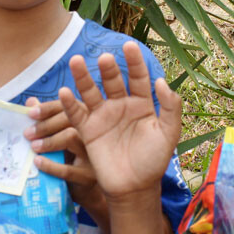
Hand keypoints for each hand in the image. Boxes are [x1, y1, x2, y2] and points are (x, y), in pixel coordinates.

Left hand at [25, 97, 104, 219]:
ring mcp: (93, 153)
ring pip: (71, 138)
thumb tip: (30, 102)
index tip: (30, 113)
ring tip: (33, 146)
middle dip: (45, 124)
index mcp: (85, 119)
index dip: (47, 108)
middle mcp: (92, 132)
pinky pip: (69, 169)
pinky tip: (38, 162)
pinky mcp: (90, 175)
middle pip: (69, 119)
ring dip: (49, 141)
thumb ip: (46, 120)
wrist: (88, 190)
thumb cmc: (72, 159)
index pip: (66, 107)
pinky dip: (51, 165)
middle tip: (27, 133)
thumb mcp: (59, 138)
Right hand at [58, 41, 180, 200]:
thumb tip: (162, 81)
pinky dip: (70, 103)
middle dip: (108, 68)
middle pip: (112, 81)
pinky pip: (77, 114)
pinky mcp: (88, 130)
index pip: (138, 77)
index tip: (130, 46)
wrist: (134, 188)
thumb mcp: (168, 133)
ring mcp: (103, 117)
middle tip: (104, 57)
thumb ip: (169, 108)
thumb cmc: (153, 161)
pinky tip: (64, 92)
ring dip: (83, 77)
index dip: (134, 62)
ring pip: (91, 92)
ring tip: (75, 61)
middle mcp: (121, 106)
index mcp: (142, 104)